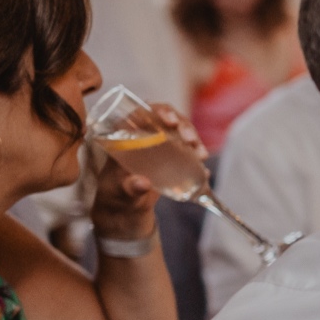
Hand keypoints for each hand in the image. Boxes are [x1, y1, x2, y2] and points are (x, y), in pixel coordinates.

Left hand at [89, 104, 203, 240]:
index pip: (142, 112)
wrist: (126, 209)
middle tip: (191, 140)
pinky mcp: (171, 157)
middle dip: (183, 125)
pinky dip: (197, 155)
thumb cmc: (116, 196)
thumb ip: (130, 188)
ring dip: (194, 138)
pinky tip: (203, 167)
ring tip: (201, 155)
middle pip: (166, 119)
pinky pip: (186, 149)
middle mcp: (144, 137)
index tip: (171, 122)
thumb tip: (142, 183)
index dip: (159, 111)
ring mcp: (159, 146)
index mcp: (125, 137)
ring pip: (179, 132)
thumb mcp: (121, 192)